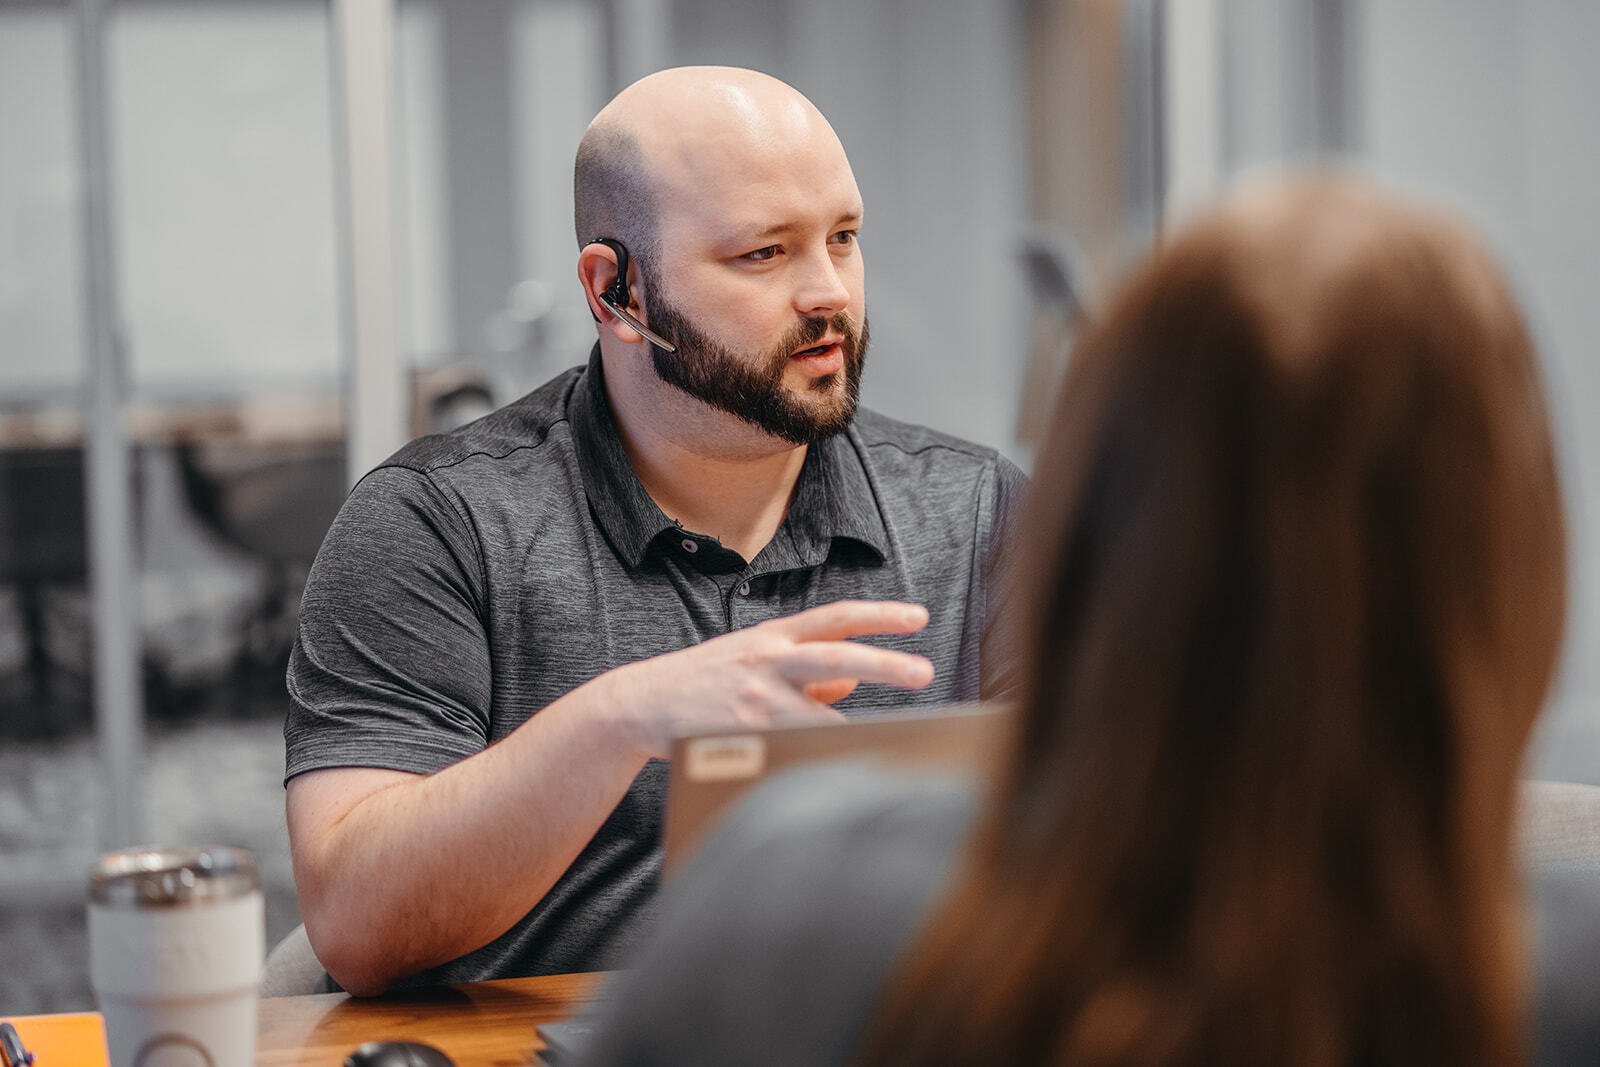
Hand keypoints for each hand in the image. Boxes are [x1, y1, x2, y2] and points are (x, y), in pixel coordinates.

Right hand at [603, 599, 934, 758]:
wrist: (643, 703)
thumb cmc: (708, 681)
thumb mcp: (756, 658)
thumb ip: (806, 668)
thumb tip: (854, 679)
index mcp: (774, 635)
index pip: (836, 618)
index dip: (879, 615)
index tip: (918, 617)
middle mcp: (768, 659)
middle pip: (839, 655)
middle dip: (886, 664)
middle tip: (924, 672)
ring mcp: (756, 697)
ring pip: (822, 717)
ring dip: (851, 734)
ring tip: (881, 746)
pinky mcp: (743, 733)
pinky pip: (795, 748)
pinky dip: (815, 757)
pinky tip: (830, 768)